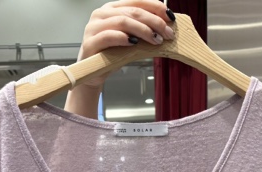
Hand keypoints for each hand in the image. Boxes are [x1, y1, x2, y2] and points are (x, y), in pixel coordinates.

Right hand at [66, 0, 174, 115]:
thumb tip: (165, 28)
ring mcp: (94, 27)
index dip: (156, 7)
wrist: (92, 74)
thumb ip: (142, 31)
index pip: (137, 1)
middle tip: (167, 33)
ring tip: (156, 40)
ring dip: (143, 30)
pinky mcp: (90, 43)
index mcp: (113, 8)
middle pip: (133, 11)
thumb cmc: (111, 56)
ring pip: (123, 21)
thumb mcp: (130, 40)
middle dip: (154, 21)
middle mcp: (102, 13)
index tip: (171, 18)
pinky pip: (109, 36)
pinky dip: (124, 38)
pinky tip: (135, 43)